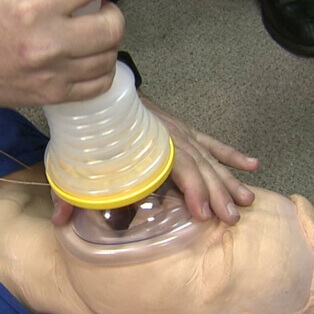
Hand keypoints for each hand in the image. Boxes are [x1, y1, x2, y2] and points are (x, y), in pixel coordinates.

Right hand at [0, 0, 123, 106]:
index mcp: (33, 5)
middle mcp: (45, 42)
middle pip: (112, 25)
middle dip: (111, 11)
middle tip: (98, 9)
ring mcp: (51, 73)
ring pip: (109, 56)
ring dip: (108, 41)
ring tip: (92, 34)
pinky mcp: (51, 95)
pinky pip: (98, 85)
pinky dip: (102, 69)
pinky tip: (90, 58)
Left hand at [51, 96, 259, 225]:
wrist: (99, 91)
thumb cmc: (92, 127)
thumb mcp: (78, 157)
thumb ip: (70, 190)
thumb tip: (59, 222)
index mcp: (147, 142)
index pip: (176, 165)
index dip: (191, 189)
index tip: (203, 212)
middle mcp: (169, 135)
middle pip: (199, 165)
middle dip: (217, 192)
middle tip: (231, 218)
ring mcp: (180, 131)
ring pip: (210, 157)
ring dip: (229, 179)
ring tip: (247, 200)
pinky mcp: (184, 129)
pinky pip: (212, 143)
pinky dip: (232, 154)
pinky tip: (253, 165)